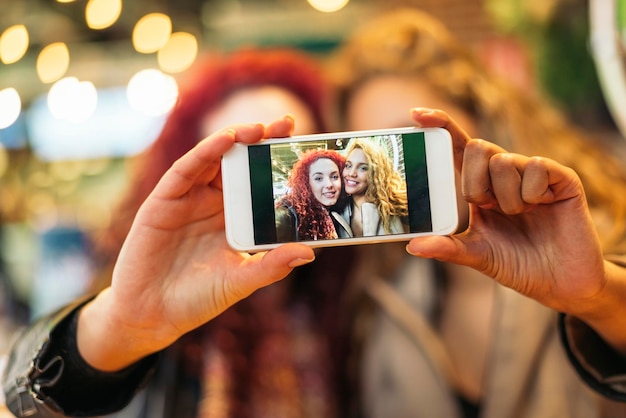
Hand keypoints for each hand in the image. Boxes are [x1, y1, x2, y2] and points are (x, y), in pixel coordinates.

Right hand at [78, 117, 314, 370]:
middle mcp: (212, 204)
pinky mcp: (163, 201)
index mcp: (233, 220)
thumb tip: (309, 253)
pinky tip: (225, 140)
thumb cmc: (197, 298)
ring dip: (235, 140)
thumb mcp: (240, 281)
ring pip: (213, 160)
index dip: (276, 164)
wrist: (151, 315)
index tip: (302, 146)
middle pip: (239, 164)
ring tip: (260, 128)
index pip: (258, 183)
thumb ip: (271, 267)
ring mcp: (187, 200)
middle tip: (287, 123)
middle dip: (261, 142)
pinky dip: (204, 152)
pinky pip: (186, 170)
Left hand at [407, 108, 625, 351]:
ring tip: (519, 215)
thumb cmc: (518, 265)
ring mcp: (532, 174)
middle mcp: (504, 175)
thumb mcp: (477, 255)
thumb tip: (412, 246)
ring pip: (502, 160)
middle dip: (474, 180)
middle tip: (487, 207)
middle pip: (477, 146)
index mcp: (480, 187)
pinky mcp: (560, 178)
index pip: (458, 148)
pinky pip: (535, 166)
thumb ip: (447, 248)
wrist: (559, 284)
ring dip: (504, 197)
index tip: (415, 115)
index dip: (440, 126)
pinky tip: (541, 207)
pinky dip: (530, 192)